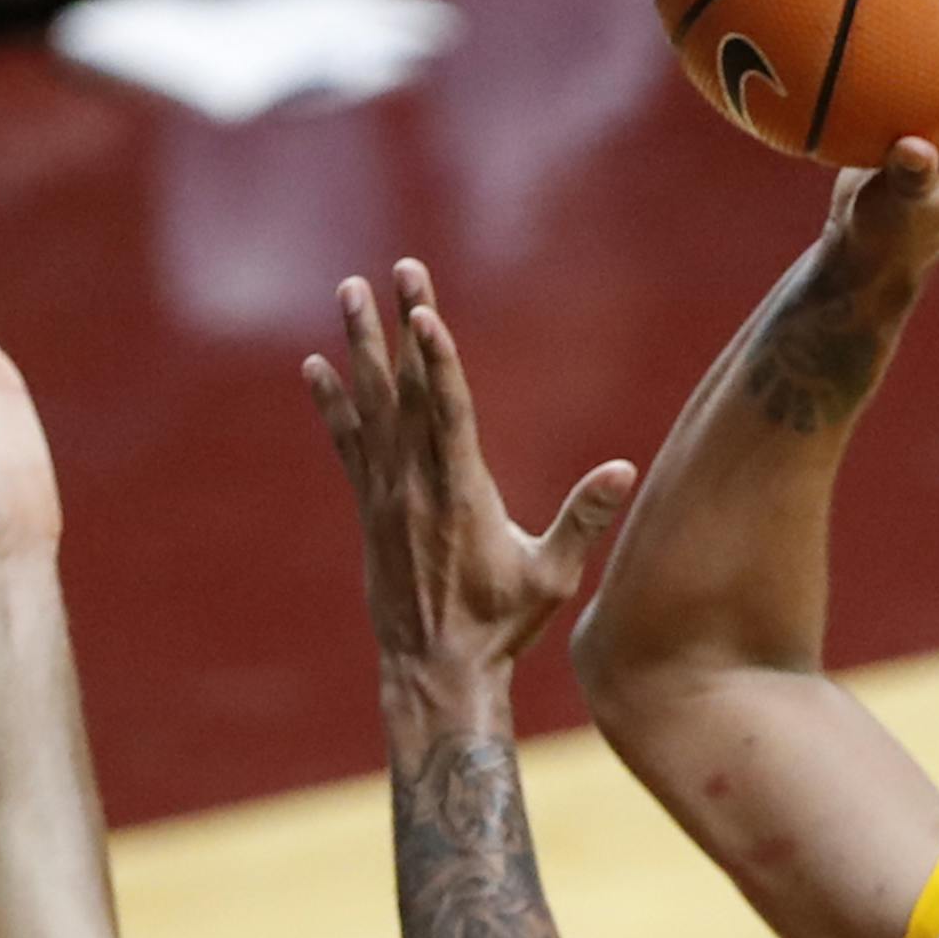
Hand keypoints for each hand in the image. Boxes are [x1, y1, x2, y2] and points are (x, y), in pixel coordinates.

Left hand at [306, 261, 635, 683]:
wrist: (435, 669)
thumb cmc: (501, 625)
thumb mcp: (551, 576)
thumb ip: (583, 519)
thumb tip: (622, 469)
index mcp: (462, 494)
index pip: (447, 411)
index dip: (436, 359)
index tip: (423, 312)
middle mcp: (417, 486)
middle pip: (408, 391)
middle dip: (403, 326)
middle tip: (401, 268)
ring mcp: (387, 496)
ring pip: (371, 407)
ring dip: (361, 347)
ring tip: (350, 291)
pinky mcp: (370, 510)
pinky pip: (347, 444)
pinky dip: (332, 404)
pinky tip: (316, 367)